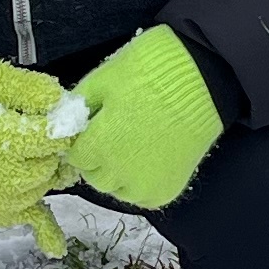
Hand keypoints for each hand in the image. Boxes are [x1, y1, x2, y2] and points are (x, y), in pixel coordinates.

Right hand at [0, 29, 67, 231]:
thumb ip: (31, 90)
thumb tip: (64, 103)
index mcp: (8, 140)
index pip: (58, 138)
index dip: (58, 123)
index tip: (49, 112)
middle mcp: (4, 177)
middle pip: (50, 165)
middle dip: (47, 148)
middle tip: (27, 126)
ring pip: (38, 189)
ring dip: (38, 173)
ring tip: (19, 152)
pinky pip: (19, 219)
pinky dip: (41, 230)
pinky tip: (56, 247)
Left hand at [66, 27, 222, 209]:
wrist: (202, 80)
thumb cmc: (149, 73)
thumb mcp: (104, 79)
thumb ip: (79, 106)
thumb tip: (67, 120)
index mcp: (98, 145)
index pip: (75, 156)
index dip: (82, 140)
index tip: (92, 130)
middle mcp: (119, 172)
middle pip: (94, 176)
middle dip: (97, 158)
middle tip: (112, 136)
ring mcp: (145, 184)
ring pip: (118, 190)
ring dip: (119, 174)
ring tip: (133, 147)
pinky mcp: (168, 189)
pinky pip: (144, 196)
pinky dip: (142, 182)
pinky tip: (150, 158)